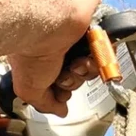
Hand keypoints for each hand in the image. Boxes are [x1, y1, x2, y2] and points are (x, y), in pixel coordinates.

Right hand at [8, 0, 99, 115]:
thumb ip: (45, 104)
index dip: (62, 90)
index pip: (59, 80)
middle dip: (73, 80)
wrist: (43, 28)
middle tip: (63, 75)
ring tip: (73, 64)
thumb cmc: (28, 53)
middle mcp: (58, 48)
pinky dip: (98, 56)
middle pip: (77, 74)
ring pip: (92, 63)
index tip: (57, 90)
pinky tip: (84, 55)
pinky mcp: (94, 25)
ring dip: (85, 70)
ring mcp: (75, 37)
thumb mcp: (28, 90)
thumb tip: (59, 110)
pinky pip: (106, 49)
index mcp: (40, 59)